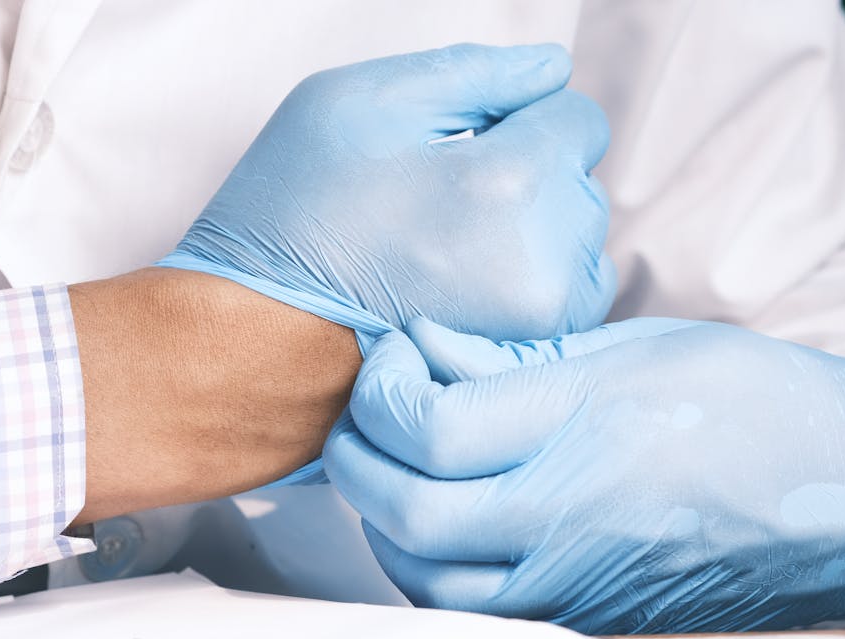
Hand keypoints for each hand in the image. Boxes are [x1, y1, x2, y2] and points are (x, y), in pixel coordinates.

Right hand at [158, 43, 614, 345]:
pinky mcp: (530, 365)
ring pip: (585, 246)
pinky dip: (538, 285)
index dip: (524, 118)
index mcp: (507, 182)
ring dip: (542, 233)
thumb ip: (472, 72)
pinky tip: (473, 286)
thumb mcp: (359, 105)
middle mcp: (544, 258)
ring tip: (461, 246)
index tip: (472, 142)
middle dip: (533, 175)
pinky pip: (572, 302)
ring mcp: (544, 323)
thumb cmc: (294, 218)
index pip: (580, 121)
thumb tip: (552, 68)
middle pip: (584, 183)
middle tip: (451, 199)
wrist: (259, 343)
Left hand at [324, 318, 844, 632]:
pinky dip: (433, 570)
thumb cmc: (763, 406)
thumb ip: (524, 360)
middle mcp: (578, 518)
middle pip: (410, 513)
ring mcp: (582, 582)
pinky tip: (443, 524)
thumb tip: (434, 355)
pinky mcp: (591, 617)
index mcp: (593, 430)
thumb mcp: (641, 348)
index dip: (387, 391)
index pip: (432, 428)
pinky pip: (476, 612)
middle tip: (368, 417)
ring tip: (397, 468)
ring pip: (429, 580)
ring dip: (387, 522)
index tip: (398, 361)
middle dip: (360, 460)